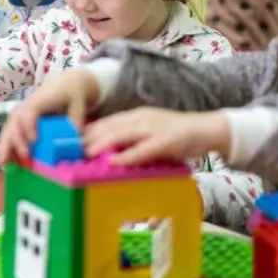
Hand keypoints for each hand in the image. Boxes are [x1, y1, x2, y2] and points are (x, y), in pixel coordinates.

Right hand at [0, 68, 99, 162]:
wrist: (68, 85)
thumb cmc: (73, 97)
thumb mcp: (78, 108)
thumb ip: (75, 125)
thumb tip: (72, 144)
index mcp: (42, 100)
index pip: (30, 111)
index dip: (30, 125)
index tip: (34, 140)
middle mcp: (28, 105)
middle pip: (15, 120)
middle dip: (15, 139)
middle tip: (22, 155)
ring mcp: (23, 111)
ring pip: (10, 126)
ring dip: (5, 143)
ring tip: (3, 161)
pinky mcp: (22, 118)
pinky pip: (11, 130)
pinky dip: (7, 143)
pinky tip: (5, 158)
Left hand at [83, 108, 230, 166]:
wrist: (207, 129)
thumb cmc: (177, 134)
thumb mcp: (150, 131)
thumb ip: (132, 138)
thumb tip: (110, 150)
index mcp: (136, 116)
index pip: (106, 121)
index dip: (88, 130)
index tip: (70, 141)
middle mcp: (141, 118)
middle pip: (109, 126)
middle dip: (88, 137)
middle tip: (71, 149)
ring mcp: (153, 128)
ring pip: (121, 134)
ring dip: (101, 144)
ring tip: (85, 153)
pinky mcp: (165, 141)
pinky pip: (142, 149)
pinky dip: (126, 156)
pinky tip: (114, 161)